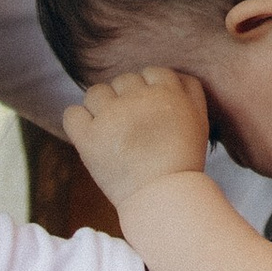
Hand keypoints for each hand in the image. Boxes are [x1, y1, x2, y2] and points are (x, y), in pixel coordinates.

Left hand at [66, 65, 211, 212]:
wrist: (163, 198)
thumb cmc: (183, 161)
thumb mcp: (200, 120)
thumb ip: (190, 91)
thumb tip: (174, 74)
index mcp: (166, 92)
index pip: (151, 72)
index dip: (150, 90)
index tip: (150, 111)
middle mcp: (137, 99)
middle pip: (123, 81)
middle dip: (126, 99)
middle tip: (132, 127)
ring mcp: (110, 117)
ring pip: (95, 92)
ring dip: (101, 107)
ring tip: (110, 131)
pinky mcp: (88, 138)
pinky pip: (72, 114)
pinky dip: (78, 122)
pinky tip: (90, 135)